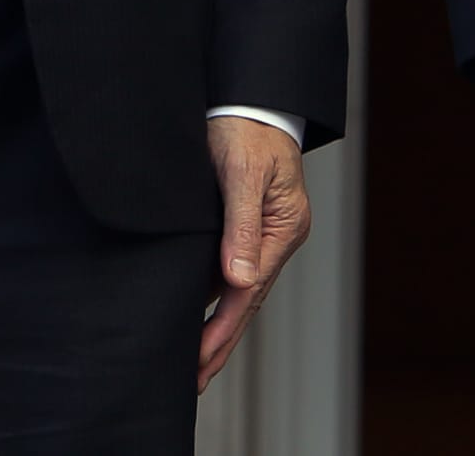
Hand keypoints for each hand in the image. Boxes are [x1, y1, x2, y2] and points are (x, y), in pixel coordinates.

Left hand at [197, 118, 311, 391]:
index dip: (221, 329)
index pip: (248, 292)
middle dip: (219, 341)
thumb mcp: (243, 174)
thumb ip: (240, 226)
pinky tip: (192, 312)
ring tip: (192, 361)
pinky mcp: (241, 223)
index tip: (199, 360)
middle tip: (194, 380)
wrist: (249, 94)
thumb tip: (239, 281)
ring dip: (214, 324)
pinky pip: (226, 269)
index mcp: (283, 230)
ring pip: (235, 290)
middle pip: (245, 301)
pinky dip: (210, 296)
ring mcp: (260, 233)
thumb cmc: (247, 127)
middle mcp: (275, 237)